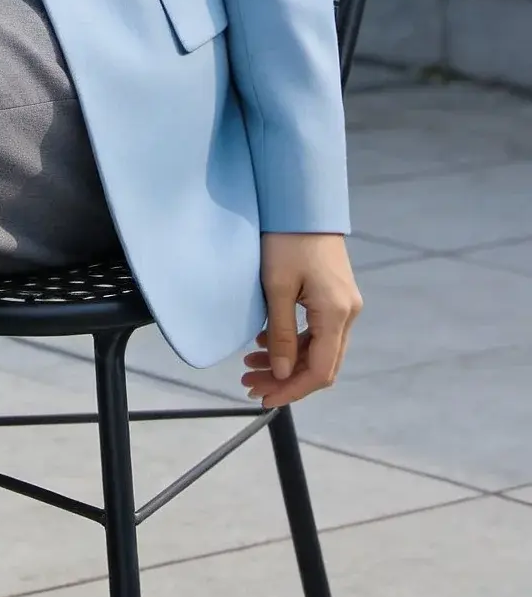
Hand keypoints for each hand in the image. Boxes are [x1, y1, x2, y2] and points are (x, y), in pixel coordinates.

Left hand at [245, 233, 362, 407]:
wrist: (302, 200)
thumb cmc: (287, 238)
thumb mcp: (277, 287)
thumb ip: (282, 334)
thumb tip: (284, 374)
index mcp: (337, 313)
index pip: (320, 371)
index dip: (292, 390)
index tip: (263, 397)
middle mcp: (347, 312)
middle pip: (321, 364)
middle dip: (285, 379)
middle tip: (249, 383)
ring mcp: (344, 304)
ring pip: (318, 349)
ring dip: (287, 361)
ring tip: (251, 366)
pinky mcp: (335, 295)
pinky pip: (317, 331)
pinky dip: (294, 342)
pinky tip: (265, 342)